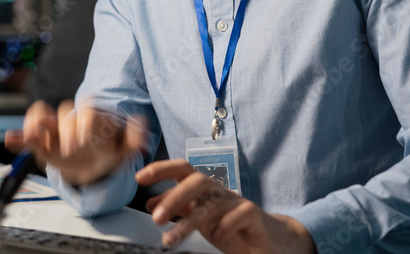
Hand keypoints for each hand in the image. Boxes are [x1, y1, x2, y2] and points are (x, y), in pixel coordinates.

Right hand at [4, 100, 146, 186]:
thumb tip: (142, 121)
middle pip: (64, 113)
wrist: (92, 162)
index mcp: (90, 116)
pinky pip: (28, 135)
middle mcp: (71, 119)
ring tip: (35, 137)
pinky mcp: (42, 143)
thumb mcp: (124, 147)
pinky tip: (12, 140)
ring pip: (42, 115)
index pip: (85, 110)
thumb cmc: (107, 150)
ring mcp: (55, 130)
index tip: (85, 140)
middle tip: (72, 149)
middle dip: (66, 129)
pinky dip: (19, 136)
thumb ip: (135, 137)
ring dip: (36, 124)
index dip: (84, 123)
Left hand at [136, 160, 313, 253]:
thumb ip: (179, 210)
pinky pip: (242, 212)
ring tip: (171, 239)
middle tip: (157, 219)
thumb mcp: (201, 219)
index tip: (140, 178)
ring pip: (214, 201)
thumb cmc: (233, 228)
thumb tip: (152, 204)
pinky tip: (216, 235)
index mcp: (205, 190)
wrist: (270, 240)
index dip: (161, 169)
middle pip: (197, 180)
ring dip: (190, 220)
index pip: (182, 170)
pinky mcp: (256, 216)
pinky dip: (227, 222)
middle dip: (174, 196)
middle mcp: (220, 192)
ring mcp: (238, 202)